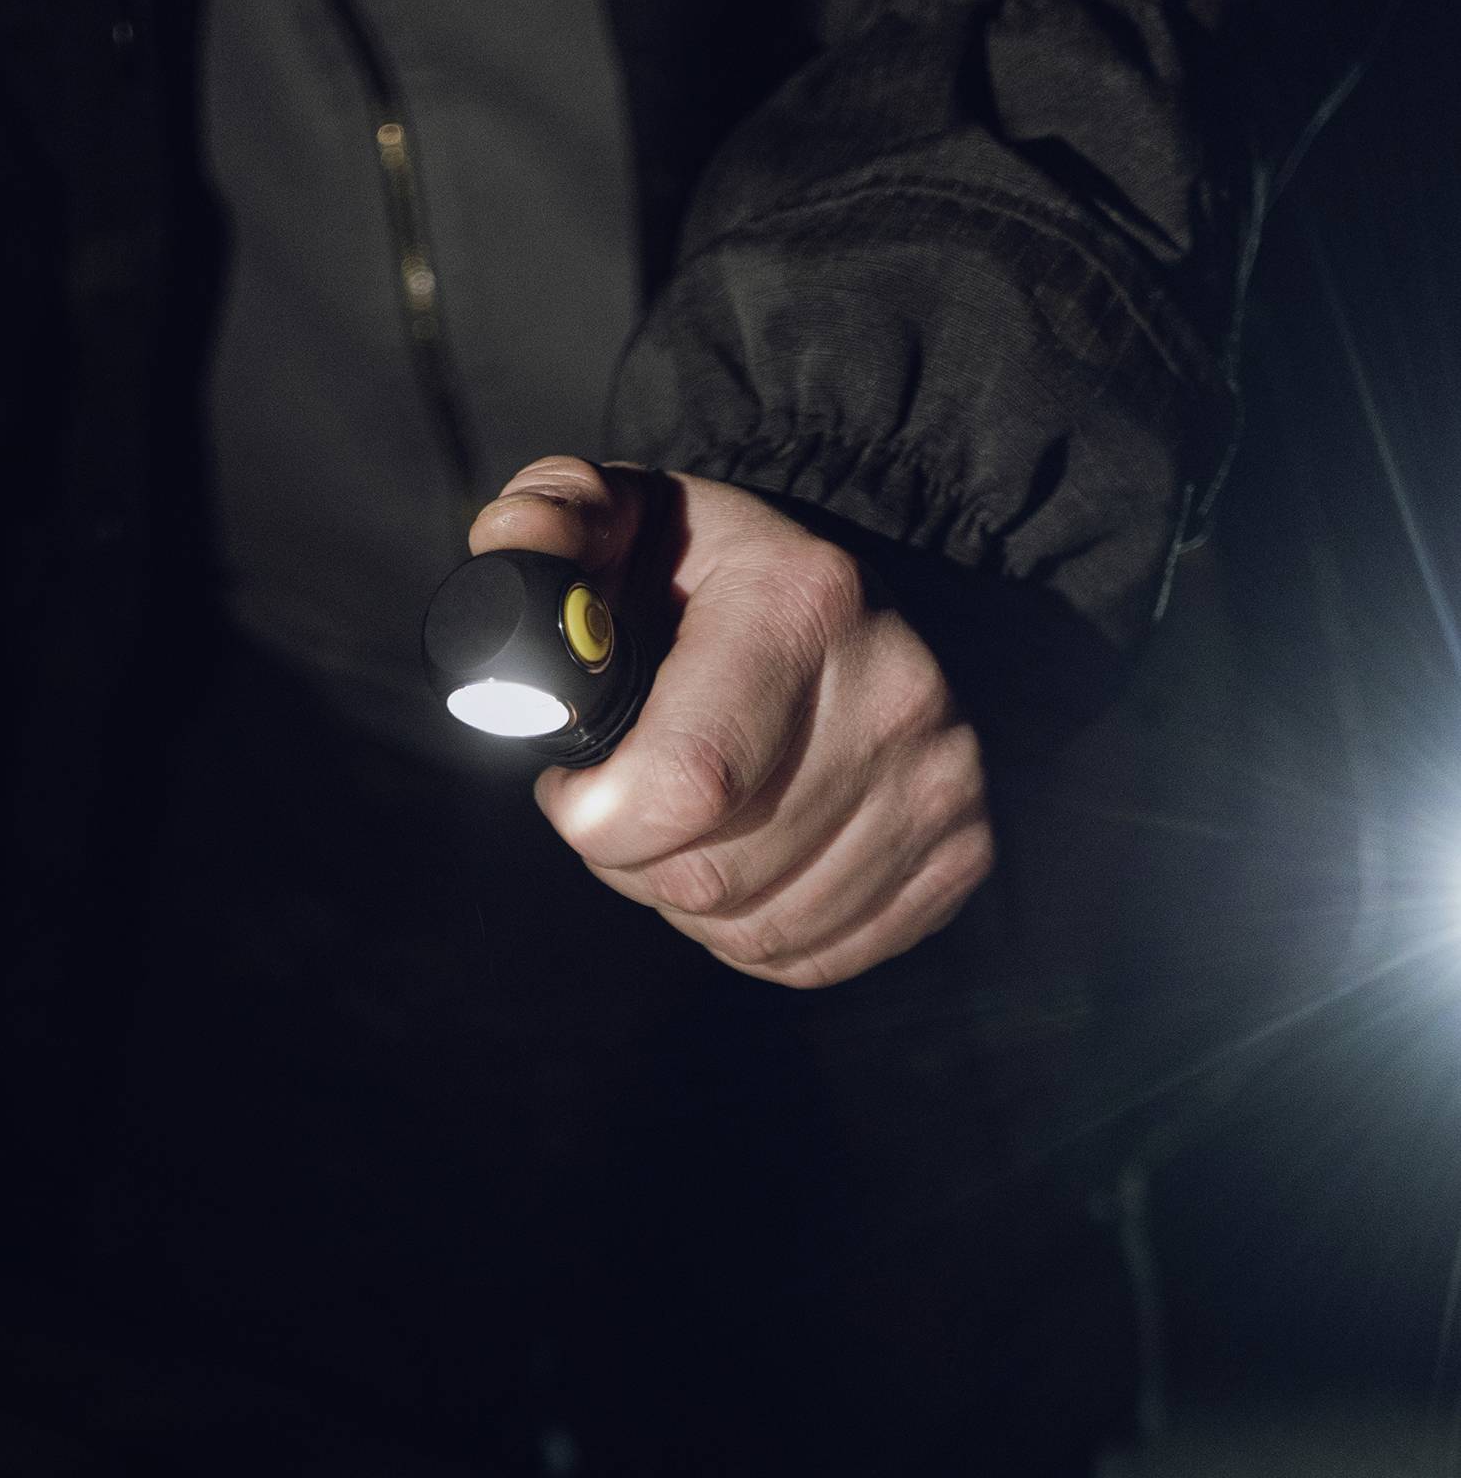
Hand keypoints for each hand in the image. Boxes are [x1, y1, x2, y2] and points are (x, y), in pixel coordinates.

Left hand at [470, 459, 991, 986]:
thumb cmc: (698, 578)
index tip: (574, 783)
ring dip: (689, 904)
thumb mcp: (617, 520)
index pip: (679, 788)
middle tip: (627, 805)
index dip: (592, 817)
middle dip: (632, 862)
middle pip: (707, 879)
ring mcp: (941, 782)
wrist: (831, 607)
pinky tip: (744, 863)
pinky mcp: (962, 853)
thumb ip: (547, 518)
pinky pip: (815, 959)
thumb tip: (515, 540)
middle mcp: (896, 695)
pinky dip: (754, 935)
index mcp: (803, 604)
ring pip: (757, 933)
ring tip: (686, 829)